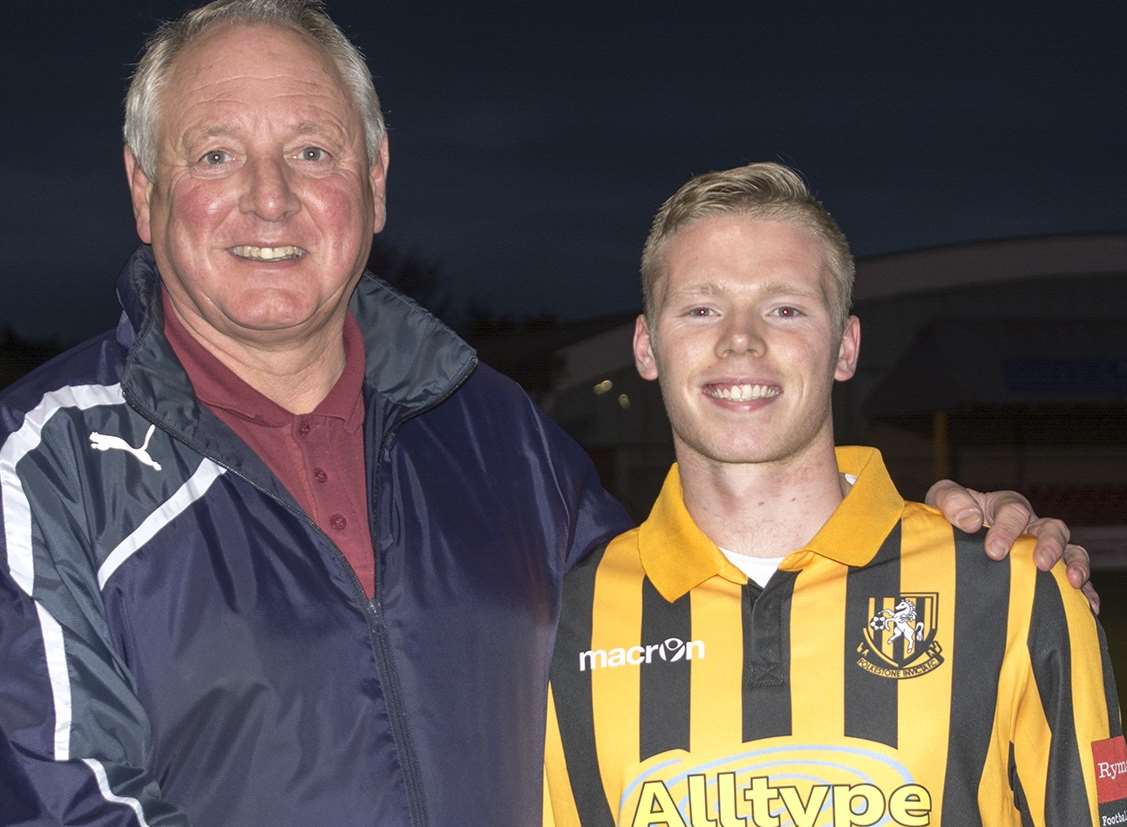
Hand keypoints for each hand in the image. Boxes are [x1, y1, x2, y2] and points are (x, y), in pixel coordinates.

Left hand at [925, 480, 1097, 613]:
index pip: (1014, 510)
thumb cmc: (947, 520)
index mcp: (1004, 507)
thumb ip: (951, 500)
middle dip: (1049, 545)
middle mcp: (1029, 527)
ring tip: (1073, 582)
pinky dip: (1085, 591)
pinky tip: (1089, 607)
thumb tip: (972, 520)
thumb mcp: (941, 501)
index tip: (993, 551)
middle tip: (1039, 564)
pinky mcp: (1049, 575)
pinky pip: (1076, 581)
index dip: (1007, 528)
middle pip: (1052, 528)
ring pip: (1072, 551)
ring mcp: (1042, 550)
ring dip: (1076, 565)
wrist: (948, 545)